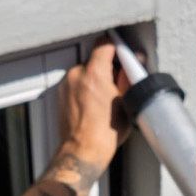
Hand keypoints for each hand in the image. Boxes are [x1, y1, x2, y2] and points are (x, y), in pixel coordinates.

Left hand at [58, 38, 130, 175]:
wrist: (83, 151)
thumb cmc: (105, 134)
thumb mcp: (126, 103)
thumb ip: (129, 78)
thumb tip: (134, 62)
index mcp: (94, 73)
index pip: (104, 44)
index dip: (115, 47)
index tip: (121, 52)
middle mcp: (76, 75)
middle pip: (94, 59)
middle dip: (106, 68)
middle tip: (116, 84)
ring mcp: (66, 84)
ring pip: (84, 72)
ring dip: (94, 79)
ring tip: (103, 98)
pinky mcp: (60, 94)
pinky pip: (75, 83)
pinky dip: (84, 89)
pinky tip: (92, 105)